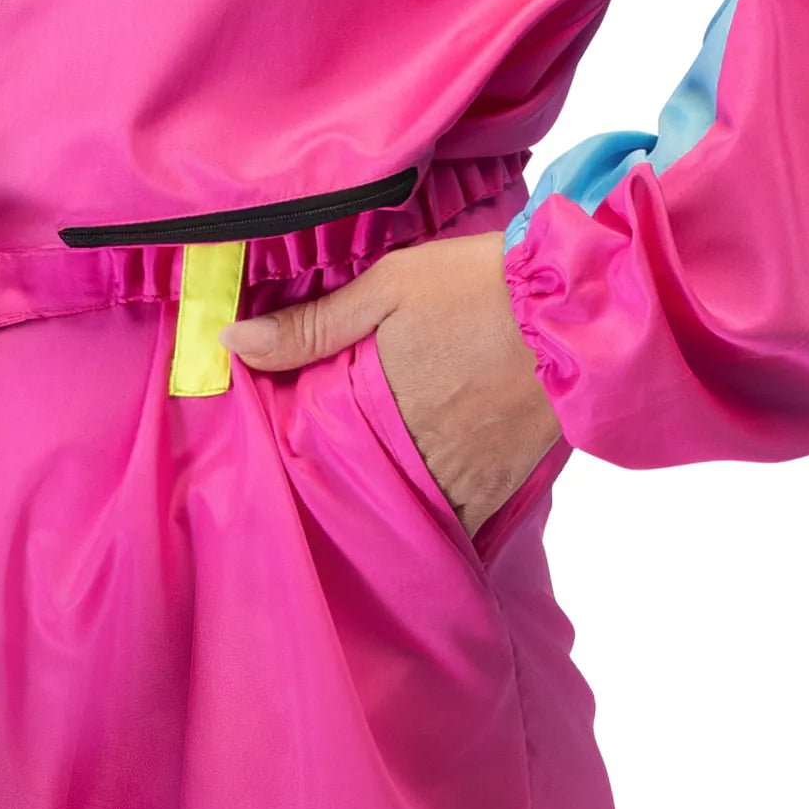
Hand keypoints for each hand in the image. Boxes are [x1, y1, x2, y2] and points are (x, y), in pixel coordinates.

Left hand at [217, 231, 561, 537]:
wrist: (575, 310)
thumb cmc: (478, 288)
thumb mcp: (390, 286)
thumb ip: (313, 323)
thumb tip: (232, 341)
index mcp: (378, 411)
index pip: (318, 457)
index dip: (301, 463)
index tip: (291, 458)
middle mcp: (416, 459)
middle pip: (364, 495)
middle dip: (347, 490)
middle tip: (335, 480)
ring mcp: (463, 480)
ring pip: (410, 515)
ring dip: (392, 506)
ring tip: (378, 492)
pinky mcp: (501, 485)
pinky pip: (460, 521)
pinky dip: (439, 515)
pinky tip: (429, 496)